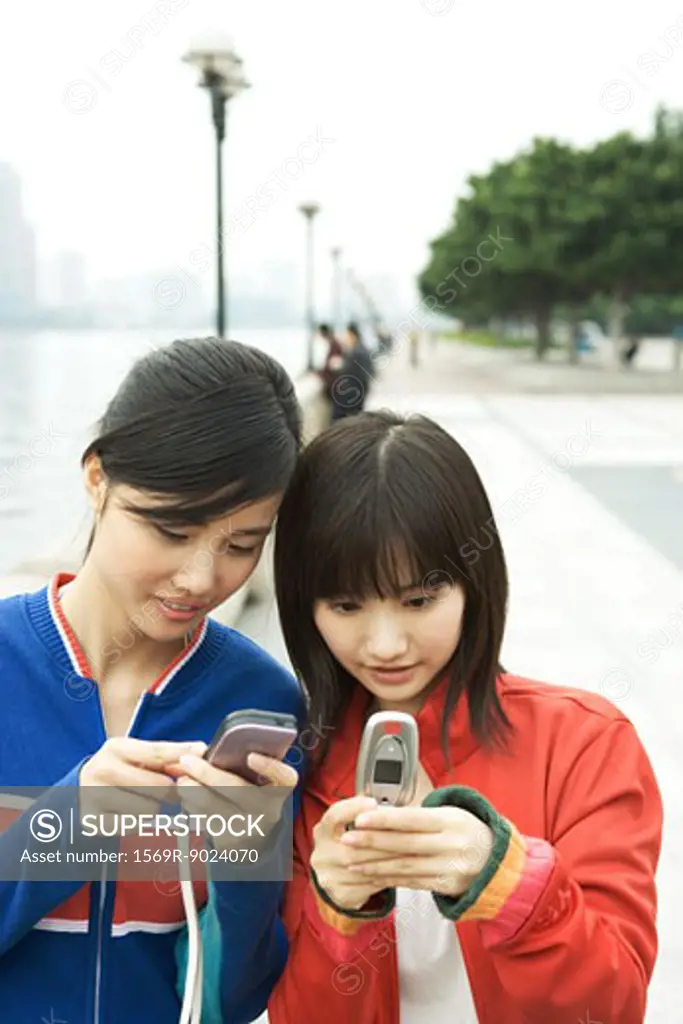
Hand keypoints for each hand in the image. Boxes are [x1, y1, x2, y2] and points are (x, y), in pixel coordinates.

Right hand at [79, 738, 206, 821]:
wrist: (79, 791)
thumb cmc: (119, 770)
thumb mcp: (137, 755)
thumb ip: (167, 755)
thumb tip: (201, 750)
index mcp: (115, 748)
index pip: (157, 753)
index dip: (182, 756)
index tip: (203, 754)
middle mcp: (101, 769)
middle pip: (158, 785)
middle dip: (169, 790)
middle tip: (166, 790)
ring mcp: (94, 796)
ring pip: (149, 810)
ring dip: (153, 809)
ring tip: (141, 801)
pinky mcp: (93, 822)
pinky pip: (135, 827)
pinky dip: (138, 823)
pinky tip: (128, 813)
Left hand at [174, 751, 297, 851]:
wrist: (253, 835)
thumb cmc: (252, 793)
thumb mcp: (259, 779)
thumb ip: (242, 763)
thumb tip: (204, 750)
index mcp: (280, 788)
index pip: (285, 777)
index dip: (269, 766)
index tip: (250, 756)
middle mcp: (268, 809)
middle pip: (239, 791)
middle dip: (209, 775)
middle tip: (186, 762)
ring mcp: (249, 827)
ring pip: (217, 808)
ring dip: (194, 791)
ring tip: (181, 779)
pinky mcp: (229, 841)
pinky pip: (206, 821)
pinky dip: (193, 806)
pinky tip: (185, 796)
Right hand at [310, 796, 391, 911]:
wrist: (337, 879)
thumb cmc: (347, 847)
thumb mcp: (346, 828)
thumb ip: (361, 817)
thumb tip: (382, 805)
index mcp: (322, 832)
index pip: (334, 816)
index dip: (353, 808)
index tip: (373, 803)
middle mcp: (322, 854)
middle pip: (353, 844)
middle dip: (380, 838)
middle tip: (402, 831)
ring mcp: (329, 876)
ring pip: (364, 867)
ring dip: (388, 859)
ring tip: (407, 851)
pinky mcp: (340, 894)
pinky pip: (369, 885)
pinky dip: (386, 877)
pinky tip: (399, 870)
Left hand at [338, 805, 493, 896]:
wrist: (497, 862)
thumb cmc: (467, 831)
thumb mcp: (451, 814)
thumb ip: (420, 815)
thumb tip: (381, 814)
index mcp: (450, 821)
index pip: (411, 819)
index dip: (384, 820)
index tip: (359, 819)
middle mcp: (451, 845)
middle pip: (405, 844)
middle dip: (372, 842)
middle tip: (347, 840)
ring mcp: (449, 868)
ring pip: (405, 866)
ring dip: (375, 865)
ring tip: (353, 861)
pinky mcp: (447, 887)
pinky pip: (413, 882)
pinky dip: (390, 879)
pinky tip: (373, 875)